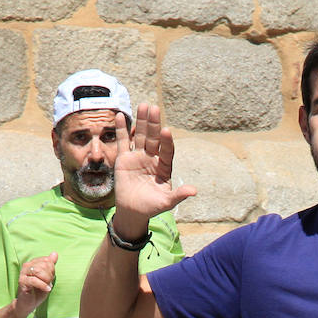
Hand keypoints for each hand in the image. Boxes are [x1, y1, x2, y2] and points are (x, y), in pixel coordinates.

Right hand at [16, 252, 56, 312]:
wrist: (29, 303)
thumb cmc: (38, 291)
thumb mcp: (47, 278)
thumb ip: (50, 266)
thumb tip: (55, 253)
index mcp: (33, 263)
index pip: (47, 260)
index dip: (52, 270)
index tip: (50, 278)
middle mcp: (27, 266)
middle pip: (44, 264)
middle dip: (50, 275)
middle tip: (48, 283)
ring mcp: (23, 273)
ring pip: (38, 270)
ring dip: (46, 280)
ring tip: (46, 286)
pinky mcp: (22, 282)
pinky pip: (34, 280)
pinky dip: (43, 285)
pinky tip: (46, 289)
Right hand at [113, 104, 196, 233]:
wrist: (133, 212)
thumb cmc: (152, 207)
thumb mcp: (166, 203)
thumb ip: (179, 195)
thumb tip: (194, 191)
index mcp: (164, 167)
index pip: (166, 151)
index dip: (166, 141)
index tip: (166, 130)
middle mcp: (152, 159)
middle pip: (154, 139)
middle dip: (154, 124)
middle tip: (155, 108)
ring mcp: (138, 157)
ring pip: (140, 136)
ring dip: (142, 122)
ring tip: (144, 105)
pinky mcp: (124, 159)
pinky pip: (123, 142)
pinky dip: (122, 130)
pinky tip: (122, 116)